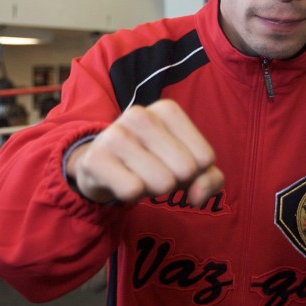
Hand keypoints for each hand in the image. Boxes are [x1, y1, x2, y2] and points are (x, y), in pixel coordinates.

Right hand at [66, 99, 223, 205]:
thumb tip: (197, 196)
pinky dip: (131, 196)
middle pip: (186, 170)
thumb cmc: (152, 160)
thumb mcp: (189, 164)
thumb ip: (209, 178)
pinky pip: (133, 191)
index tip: (172, 163)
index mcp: (166, 109)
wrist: (101, 164)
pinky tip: (120, 180)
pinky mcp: (95, 158)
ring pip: (162, 183)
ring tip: (137, 174)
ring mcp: (114, 134)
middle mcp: (139, 115)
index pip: (205, 158)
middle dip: (174, 181)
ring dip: (152, 189)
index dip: (194, 172)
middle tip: (153, 170)